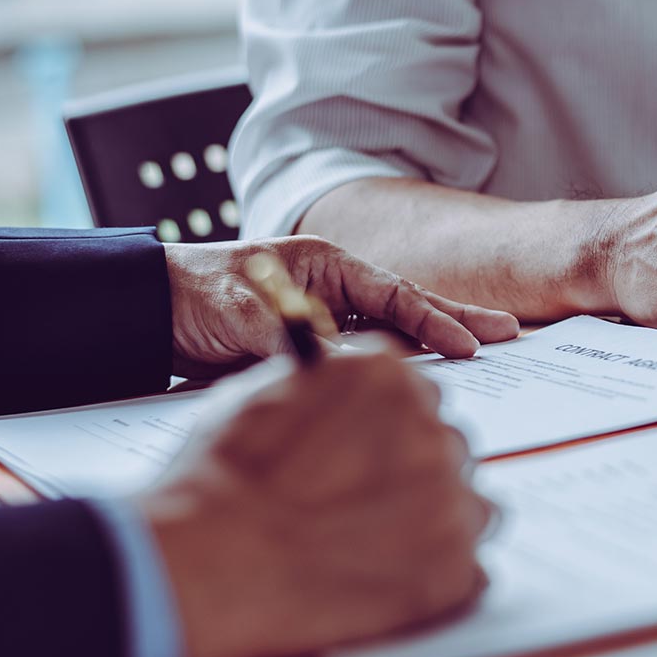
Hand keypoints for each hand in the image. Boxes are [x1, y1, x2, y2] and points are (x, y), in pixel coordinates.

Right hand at [134, 342, 492, 656]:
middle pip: (448, 447)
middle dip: (414, 476)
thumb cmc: (220, 478)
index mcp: (388, 375)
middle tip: (364, 508)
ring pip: (471, 505)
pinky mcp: (455, 567)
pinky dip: (439, 576)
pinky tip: (389, 582)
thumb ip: (326, 386)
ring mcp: (451, 499)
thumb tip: (348, 399)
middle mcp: (432, 428)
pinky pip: (472, 568)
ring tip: (374, 549)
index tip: (370, 457)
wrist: (210, 558)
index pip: (419, 394)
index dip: (390, 431)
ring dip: (436, 523)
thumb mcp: (263, 395)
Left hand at [166, 236, 518, 373]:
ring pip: (389, 339)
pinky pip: (361, 364)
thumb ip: (301, 340)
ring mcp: (326, 322)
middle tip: (509, 334)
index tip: (473, 344)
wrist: (147, 314)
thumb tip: (350, 369)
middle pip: (407, 310)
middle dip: (457, 323)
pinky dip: (390, 375)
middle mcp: (333, 292)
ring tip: (480, 363)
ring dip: (429, 352)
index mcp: (326, 265)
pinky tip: (414, 391)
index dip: (436, 320)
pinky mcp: (312, 353)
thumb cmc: (195, 296)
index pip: (395, 294)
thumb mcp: (248, 314)